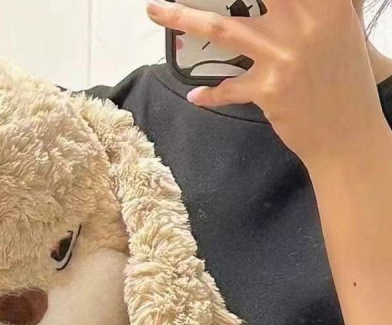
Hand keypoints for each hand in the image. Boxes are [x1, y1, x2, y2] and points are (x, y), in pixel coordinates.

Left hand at [146, 0, 388, 163]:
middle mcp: (304, 22)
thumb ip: (321, 6)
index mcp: (326, 4)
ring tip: (154, 9)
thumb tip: (293, 2)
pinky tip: (195, 96)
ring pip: (221, 28)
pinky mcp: (267, 89)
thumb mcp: (341, 28)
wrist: (347, 132)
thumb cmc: (344, 77)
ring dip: (182, 18)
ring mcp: (282, 56)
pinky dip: (210, 94)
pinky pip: (227, 88)